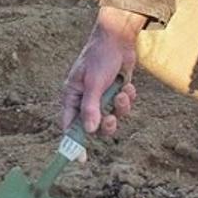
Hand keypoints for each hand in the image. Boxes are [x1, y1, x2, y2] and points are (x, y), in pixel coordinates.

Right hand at [61, 7, 140, 135]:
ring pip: (112, 117)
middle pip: (94, 127)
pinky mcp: (116, 92)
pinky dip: (127, 98)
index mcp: (72, 96)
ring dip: (120, 108)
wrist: (119, 38)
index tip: (80, 159)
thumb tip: (90, 131)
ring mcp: (102, 97)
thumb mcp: (94, 83)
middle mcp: (86, 99)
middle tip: (111, 119)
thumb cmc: (100, 57)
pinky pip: (123, 106)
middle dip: (106, 123)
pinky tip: (127, 84)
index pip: (69, 126)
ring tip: (122, 93)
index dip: (74, 143)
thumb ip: (91, 107)